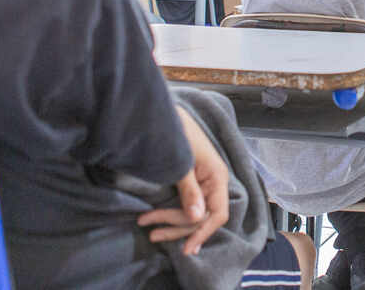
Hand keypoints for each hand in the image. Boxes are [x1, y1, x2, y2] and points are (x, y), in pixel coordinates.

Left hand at [138, 107, 229, 255]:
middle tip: (151, 233)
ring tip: (147, 227)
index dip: (204, 232)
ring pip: (190, 214)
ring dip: (170, 224)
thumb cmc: (177, 134)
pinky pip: (185, 207)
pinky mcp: (190, 184)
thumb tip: (196, 218)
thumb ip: (189, 191)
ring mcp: (202, 184)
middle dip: (176, 227)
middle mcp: (213, 183)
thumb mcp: (182, 164)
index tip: (187, 248)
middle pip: (200, 217)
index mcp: (217, 177)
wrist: (163, 116)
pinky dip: (170, 215)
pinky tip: (158, 221)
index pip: (217, 214)